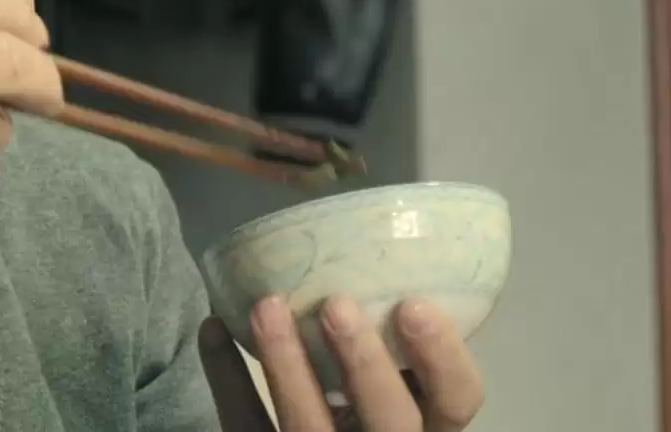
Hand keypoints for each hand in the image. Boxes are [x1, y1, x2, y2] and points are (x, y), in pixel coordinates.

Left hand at [200, 295, 484, 430]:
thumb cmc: (365, 402)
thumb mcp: (396, 387)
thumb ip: (398, 349)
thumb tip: (380, 255)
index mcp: (426, 425)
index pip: (457, 399)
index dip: (442, 356)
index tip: (413, 303)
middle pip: (389, 420)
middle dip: (364, 362)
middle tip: (336, 304)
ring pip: (309, 426)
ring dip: (286, 363)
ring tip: (266, 305)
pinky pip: (247, 424)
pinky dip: (226, 377)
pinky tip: (213, 329)